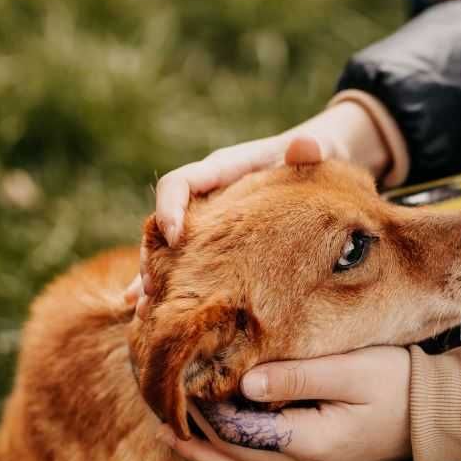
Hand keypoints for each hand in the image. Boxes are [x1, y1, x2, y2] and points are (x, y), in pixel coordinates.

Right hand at [124, 102, 389, 305]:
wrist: (317, 167)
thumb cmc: (312, 159)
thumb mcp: (314, 153)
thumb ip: (309, 150)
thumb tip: (307, 145)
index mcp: (222, 171)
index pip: (181, 183)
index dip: (170, 208)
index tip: (175, 237)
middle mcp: (205, 198)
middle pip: (162, 224)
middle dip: (152, 255)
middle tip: (152, 288)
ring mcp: (206, 225)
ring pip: (165, 252)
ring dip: (151, 279)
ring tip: (143, 311)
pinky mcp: (213, 246)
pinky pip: (181, 269)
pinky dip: (165, 290)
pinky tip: (146, 315)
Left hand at [156, 346, 411, 460]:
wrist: (433, 413)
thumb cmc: (396, 381)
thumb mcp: (350, 369)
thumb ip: (297, 375)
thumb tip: (244, 382)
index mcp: (308, 441)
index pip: (240, 430)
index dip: (206, 412)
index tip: (179, 385)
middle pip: (233, 458)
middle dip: (194, 436)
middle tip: (157, 413)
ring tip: (169, 440)